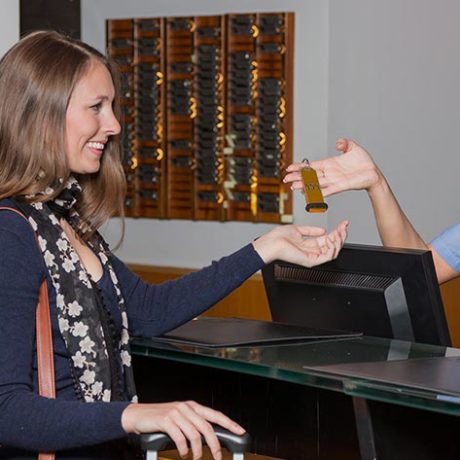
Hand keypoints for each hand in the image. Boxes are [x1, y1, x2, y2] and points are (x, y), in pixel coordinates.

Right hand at [121, 400, 244, 459]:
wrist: (138, 415)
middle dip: (214, 445)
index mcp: (193, 406)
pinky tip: (183, 453)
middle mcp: (186, 407)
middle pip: (207, 427)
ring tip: (195, 457)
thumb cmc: (160, 418)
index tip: (241, 432)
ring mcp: (176, 413)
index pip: (215, 414)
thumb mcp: (180, 418)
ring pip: (195, 434)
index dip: (229, 423)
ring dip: (197, 451)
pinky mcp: (166, 420)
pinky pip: (180, 437)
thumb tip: (209, 438)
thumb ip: (194, 423)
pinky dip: (184, 449)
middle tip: (217, 457)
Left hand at [252, 221, 347, 266]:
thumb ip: (311, 230)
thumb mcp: (299, 229)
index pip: (329, 238)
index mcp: (310, 244)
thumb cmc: (279, 237)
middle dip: (341, 235)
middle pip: (333, 245)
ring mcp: (312, 257)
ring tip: (339, 232)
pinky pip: (328, 257)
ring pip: (333, 251)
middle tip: (344, 226)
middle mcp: (312, 251)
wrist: (271, 243)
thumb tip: (323, 230)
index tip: (344, 223)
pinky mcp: (311, 261)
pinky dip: (333, 248)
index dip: (338, 231)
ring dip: (339, 241)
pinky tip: (332, 240)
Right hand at [283, 138, 382, 196]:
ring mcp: (334, 180)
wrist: (373, 173)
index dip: (300, 167)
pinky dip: (320, 192)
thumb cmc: (364, 162)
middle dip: (297, 177)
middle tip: (286, 179)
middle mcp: (329, 173)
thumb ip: (344, 143)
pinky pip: (328, 190)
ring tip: (293, 187)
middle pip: (309, 176)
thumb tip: (338, 143)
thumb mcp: (353, 147)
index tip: (289, 168)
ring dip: (304, 185)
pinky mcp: (341, 186)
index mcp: (329, 164)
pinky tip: (312, 194)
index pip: (311, 166)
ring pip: (315, 184)